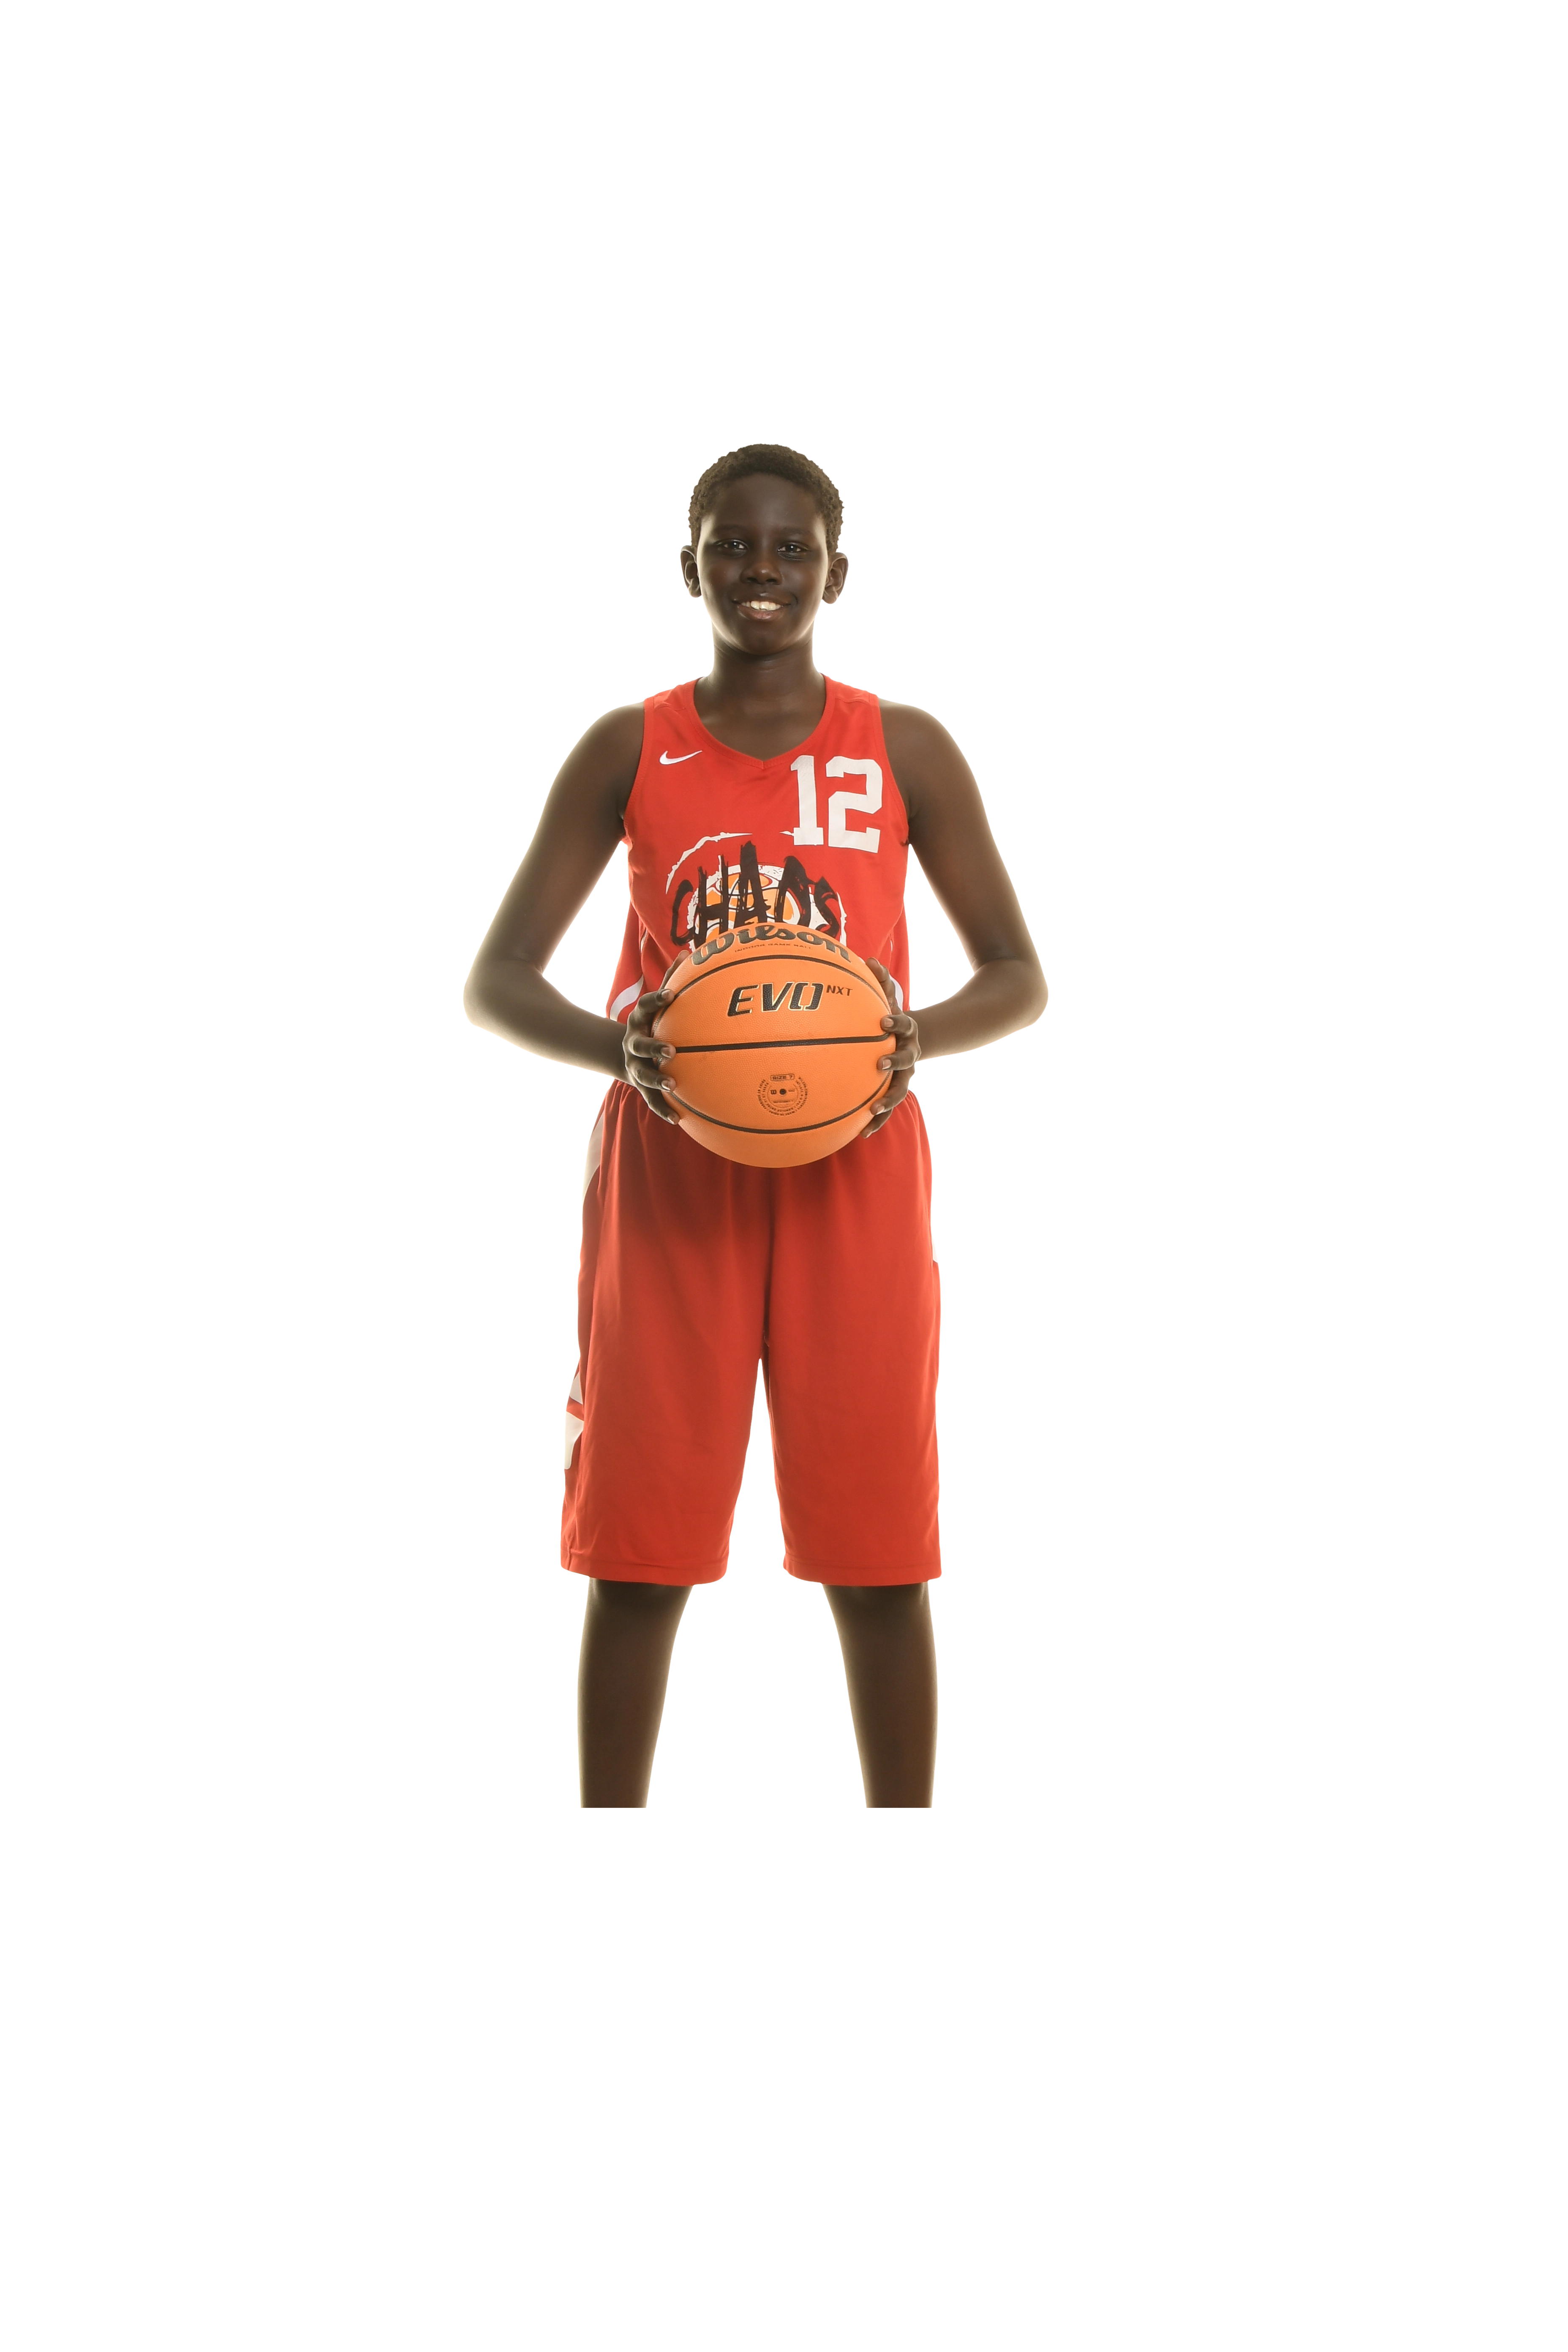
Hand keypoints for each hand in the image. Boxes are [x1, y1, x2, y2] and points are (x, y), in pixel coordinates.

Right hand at [621, 957, 685, 1123]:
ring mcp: (634, 1065)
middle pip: (638, 1044)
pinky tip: (677, 1119)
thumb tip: (689, 950)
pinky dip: (662, 1109)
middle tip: (671, 1050)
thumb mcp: (658, 1003)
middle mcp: (633, 1043)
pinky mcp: (640, 1086)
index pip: (645, 1007)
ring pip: (642, 1074)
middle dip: (652, 1047)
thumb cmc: (652, 1023)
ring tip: (673, 1083)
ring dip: (656, 1078)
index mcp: (639, 1021)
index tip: (672, 995)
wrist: (623, 1053)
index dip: (656, 1000)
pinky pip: (650, 1099)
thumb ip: (673, 979)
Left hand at [862, 958, 918, 1137]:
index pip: (906, 1026)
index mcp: (908, 1033)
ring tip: (871, 1111)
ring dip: (886, 1102)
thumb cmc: (893, 1017)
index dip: (897, 1023)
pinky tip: (860, 1134)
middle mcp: (911, 1057)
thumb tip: (868, 958)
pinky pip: (886, 1108)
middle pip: (907, 1061)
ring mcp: (905, 1077)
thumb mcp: (890, 997)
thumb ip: (881, 980)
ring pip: (898, 1092)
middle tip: (881, 1064)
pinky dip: (876, 1121)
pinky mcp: (895, 1091)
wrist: (913, 1040)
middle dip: (895, 1063)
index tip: (884, 1021)